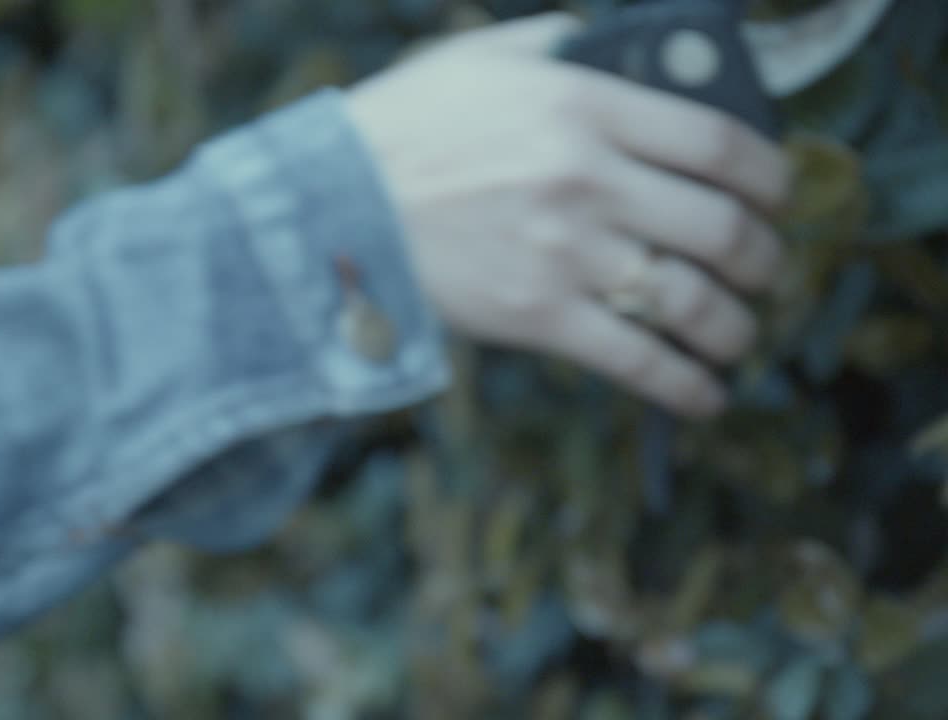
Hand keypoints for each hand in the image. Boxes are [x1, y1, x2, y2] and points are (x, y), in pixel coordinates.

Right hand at [345, 13, 791, 418]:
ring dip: (736, 327)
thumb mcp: (482, 60)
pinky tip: (706, 396)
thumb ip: (559, 46)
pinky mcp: (537, 316)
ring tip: (741, 336)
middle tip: (764, 269)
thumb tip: (617, 48)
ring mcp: (564, 252)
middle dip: (762, 257)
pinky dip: (685, 385)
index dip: (770, 176)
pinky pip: (636, 360)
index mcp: (584, 107)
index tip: (776, 196)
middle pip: (720, 226)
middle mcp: (588, 178)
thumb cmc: (405, 128)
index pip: (718, 142)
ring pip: (690, 300)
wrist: (333, 205)